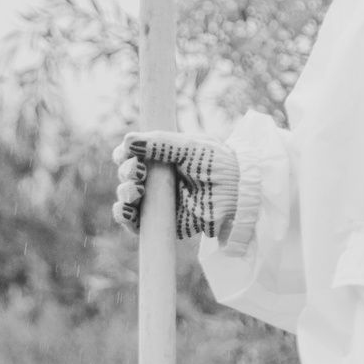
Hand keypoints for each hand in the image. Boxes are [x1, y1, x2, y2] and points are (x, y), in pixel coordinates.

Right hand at [112, 132, 241, 240]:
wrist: (238, 194)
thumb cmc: (220, 165)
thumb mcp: (190, 146)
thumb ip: (160, 143)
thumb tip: (128, 140)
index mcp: (162, 157)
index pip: (132, 155)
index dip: (124, 154)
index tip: (127, 153)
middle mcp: (157, 179)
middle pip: (126, 176)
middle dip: (126, 172)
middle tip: (139, 172)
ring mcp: (158, 202)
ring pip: (126, 198)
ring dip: (124, 193)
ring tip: (136, 190)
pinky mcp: (161, 223)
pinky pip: (134, 223)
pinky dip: (124, 217)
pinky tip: (126, 210)